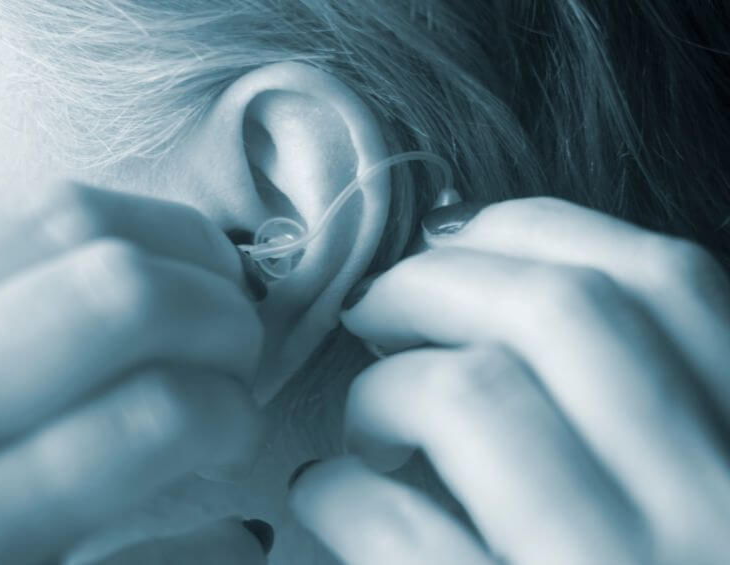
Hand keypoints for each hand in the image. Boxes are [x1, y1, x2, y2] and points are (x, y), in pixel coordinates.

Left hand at [0, 183, 266, 563]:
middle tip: (234, 347)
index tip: (236, 426)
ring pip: (64, 213)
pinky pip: (5, 202)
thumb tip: (248, 534)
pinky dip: (93, 222)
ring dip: (173, 242)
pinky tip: (114, 264)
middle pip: (119, 294)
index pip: (150, 420)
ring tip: (192, 287)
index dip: (228, 411)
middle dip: (220, 312)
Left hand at [289, 197, 729, 563]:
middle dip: (434, 283)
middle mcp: (714, 514)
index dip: (540, 233)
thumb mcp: (673, 485)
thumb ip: (620, 399)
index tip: (454, 243)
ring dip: (385, 389)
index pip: (667, 282)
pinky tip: (327, 496)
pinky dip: (338, 492)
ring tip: (364, 421)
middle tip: (373, 309)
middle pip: (560, 311)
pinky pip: (396, 529)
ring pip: (474, 396)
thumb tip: (483, 277)